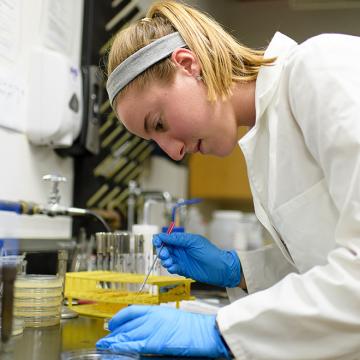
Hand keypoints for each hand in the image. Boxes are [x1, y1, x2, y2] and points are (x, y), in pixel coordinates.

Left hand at [96, 305, 229, 357]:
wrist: (202, 331)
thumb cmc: (190, 326)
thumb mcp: (169, 318)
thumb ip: (154, 321)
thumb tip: (143, 328)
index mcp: (154, 310)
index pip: (130, 311)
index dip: (118, 318)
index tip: (112, 324)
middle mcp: (150, 317)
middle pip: (126, 324)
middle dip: (114, 332)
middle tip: (105, 339)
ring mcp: (151, 329)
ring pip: (126, 334)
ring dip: (114, 340)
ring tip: (105, 346)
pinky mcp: (153, 342)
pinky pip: (133, 344)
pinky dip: (122, 346)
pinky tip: (114, 349)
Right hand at [153, 232, 240, 287]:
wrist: (219, 268)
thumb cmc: (209, 252)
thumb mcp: (192, 242)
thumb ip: (177, 239)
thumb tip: (162, 236)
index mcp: (182, 240)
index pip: (167, 238)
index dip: (160, 240)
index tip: (157, 242)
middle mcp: (180, 249)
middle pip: (164, 249)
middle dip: (162, 251)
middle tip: (165, 254)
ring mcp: (181, 259)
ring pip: (167, 259)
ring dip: (165, 260)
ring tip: (170, 262)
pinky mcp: (183, 269)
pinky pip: (172, 268)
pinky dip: (171, 268)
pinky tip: (174, 268)